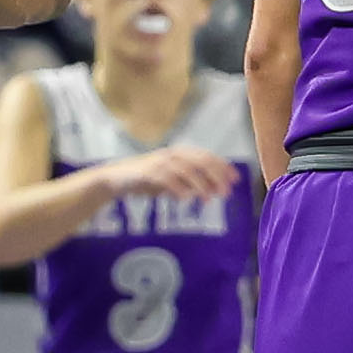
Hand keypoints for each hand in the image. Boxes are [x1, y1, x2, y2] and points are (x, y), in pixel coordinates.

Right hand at [112, 142, 237, 204]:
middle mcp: (172, 155)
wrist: (116, 178)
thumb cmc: (147, 179)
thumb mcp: (173, 181)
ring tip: (209, 198)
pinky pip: (166, 179)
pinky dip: (178, 188)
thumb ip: (192, 184)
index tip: (236, 179)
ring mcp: (160, 162)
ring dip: (200, 184)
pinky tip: (185, 198)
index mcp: (180, 154)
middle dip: (216, 176)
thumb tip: (214, 191)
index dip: (223, 167)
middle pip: (200, 161)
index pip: (207, 156)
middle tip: (226, 192)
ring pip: (186, 170)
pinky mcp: (148, 173)